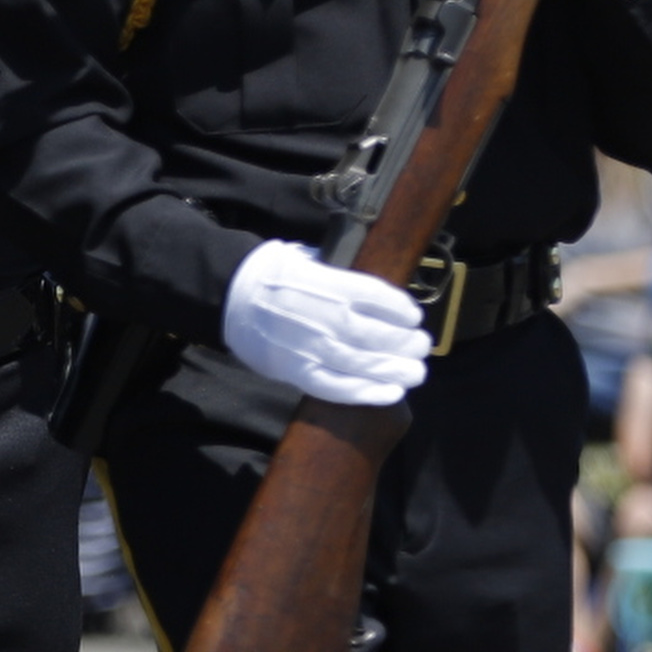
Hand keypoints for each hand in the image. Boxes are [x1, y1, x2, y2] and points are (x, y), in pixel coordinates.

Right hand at [222, 241, 428, 407]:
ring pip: (361, 363)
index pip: (375, 297)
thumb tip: (378, 291)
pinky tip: (390, 392)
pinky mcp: (296, 371)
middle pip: (375, 334)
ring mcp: (308, 347)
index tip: (413, 317)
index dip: (400, 310)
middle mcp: (321, 317)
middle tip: (421, 347)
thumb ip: (341, 274)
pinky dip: (366, 392)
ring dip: (394, 370)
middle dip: (405, 343)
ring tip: (415, 372)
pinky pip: (336, 387)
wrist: (230, 297)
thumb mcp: (308, 258)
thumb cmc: (273, 274)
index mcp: (326, 283)